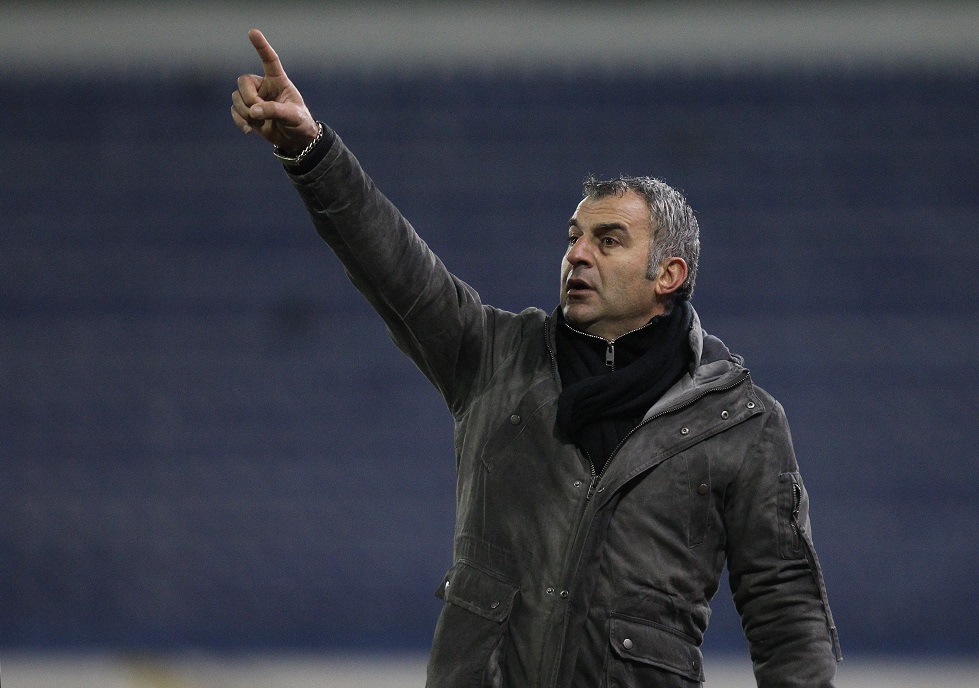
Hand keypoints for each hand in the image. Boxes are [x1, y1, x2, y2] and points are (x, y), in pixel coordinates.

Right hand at [231, 29, 318, 152]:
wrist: (294, 140)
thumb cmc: (299, 123)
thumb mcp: (293, 117)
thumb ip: (275, 111)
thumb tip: (253, 111)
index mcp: (278, 81)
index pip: (269, 60)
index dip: (261, 46)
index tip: (253, 32)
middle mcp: (264, 86)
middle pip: (243, 81)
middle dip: (249, 98)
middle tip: (259, 113)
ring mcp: (254, 99)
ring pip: (237, 98)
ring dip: (245, 113)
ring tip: (261, 123)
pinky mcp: (247, 112)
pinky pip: (235, 111)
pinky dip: (239, 120)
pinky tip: (248, 130)